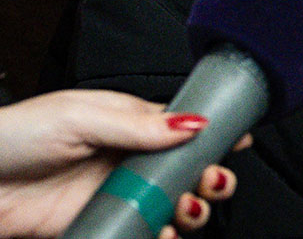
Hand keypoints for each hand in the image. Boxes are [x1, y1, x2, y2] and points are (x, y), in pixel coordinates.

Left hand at [0, 89, 247, 237]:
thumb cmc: (20, 134)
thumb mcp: (83, 117)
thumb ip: (139, 123)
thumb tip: (191, 122)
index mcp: (127, 120)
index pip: (180, 125)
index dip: (212, 133)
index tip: (238, 140)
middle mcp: (125, 157)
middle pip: (182, 170)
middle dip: (207, 177)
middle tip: (212, 183)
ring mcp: (113, 194)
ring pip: (166, 206)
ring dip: (187, 211)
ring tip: (186, 212)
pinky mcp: (99, 225)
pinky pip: (139, 235)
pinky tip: (163, 237)